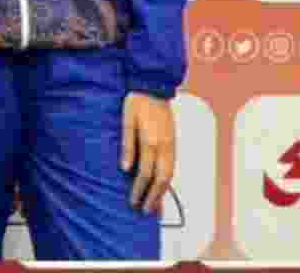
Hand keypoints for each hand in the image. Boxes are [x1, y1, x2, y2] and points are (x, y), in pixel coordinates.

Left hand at [121, 92, 175, 214]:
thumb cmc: (136, 103)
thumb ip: (127, 145)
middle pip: (161, 180)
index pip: (145, 174)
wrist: (154, 87)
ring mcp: (172, 146)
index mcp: (152, 143)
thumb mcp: (127, 121)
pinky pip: (172, 167)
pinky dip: (168, 181)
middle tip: (145, 212)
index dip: (138, 190)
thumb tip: (125, 168)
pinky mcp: (174, 143)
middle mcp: (165, 147)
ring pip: (170, 175)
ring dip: (163, 192)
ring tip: (156, 207)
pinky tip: (163, 187)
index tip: (132, 203)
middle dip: (154, 197)